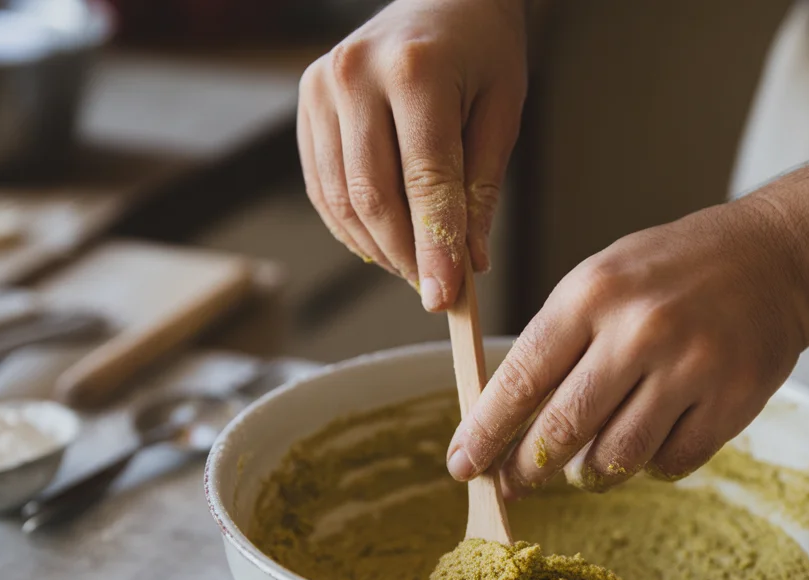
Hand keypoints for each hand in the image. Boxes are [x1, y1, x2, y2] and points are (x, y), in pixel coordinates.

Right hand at [297, 0, 527, 310]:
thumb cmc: (482, 52)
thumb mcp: (501, 112)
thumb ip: (481, 189)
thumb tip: (466, 264)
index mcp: (417, 70)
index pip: (425, 180)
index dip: (434, 246)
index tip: (444, 298)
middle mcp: (357, 74)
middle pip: (372, 195)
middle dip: (403, 255)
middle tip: (432, 289)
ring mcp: (322, 87)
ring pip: (340, 198)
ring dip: (376, 247)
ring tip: (413, 266)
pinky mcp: (307, 102)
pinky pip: (322, 185)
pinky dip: (350, 225)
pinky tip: (381, 240)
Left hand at [445, 199, 808, 495]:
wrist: (774, 258)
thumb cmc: (669, 273)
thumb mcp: (599, 282)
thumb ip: (553, 346)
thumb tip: (500, 423)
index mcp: (593, 293)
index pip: (520, 378)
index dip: (485, 431)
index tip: (462, 464)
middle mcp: (641, 330)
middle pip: (563, 429)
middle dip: (527, 469)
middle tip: (512, 485)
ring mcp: (692, 367)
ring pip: (616, 458)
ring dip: (590, 472)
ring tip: (585, 464)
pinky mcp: (734, 400)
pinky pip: (671, 463)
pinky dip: (651, 465)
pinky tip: (650, 440)